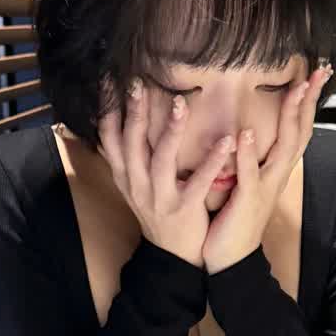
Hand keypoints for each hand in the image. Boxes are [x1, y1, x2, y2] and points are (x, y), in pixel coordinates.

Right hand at [97, 78, 235, 267]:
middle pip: (132, 144)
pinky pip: (198, 183)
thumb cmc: (157, 211)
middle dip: (136, 112)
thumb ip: (127, 157)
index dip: (108, 110)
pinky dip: (211, 161)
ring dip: (171, 131)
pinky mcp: (184, 209)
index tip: (110, 81)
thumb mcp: (134, 186)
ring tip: (181, 103)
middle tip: (139, 82)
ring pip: (161, 160)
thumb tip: (115, 121)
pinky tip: (227, 141)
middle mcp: (137, 185)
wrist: (173, 254)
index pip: (109, 139)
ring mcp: (160, 198)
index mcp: (124, 176)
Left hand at [202, 65, 333, 274]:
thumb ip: (253, 160)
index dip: (307, 103)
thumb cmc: (237, 217)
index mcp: (276, 170)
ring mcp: (264, 188)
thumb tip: (252, 134)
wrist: (231, 258)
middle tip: (319, 72)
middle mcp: (276, 176)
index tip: (315, 75)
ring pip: (283, 149)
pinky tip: (247, 133)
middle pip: (299, 133)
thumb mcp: (249, 184)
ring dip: (290, 119)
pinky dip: (249, 154)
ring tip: (296, 91)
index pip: (297, 130)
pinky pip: (250, 175)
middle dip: (309, 102)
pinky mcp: (246, 201)